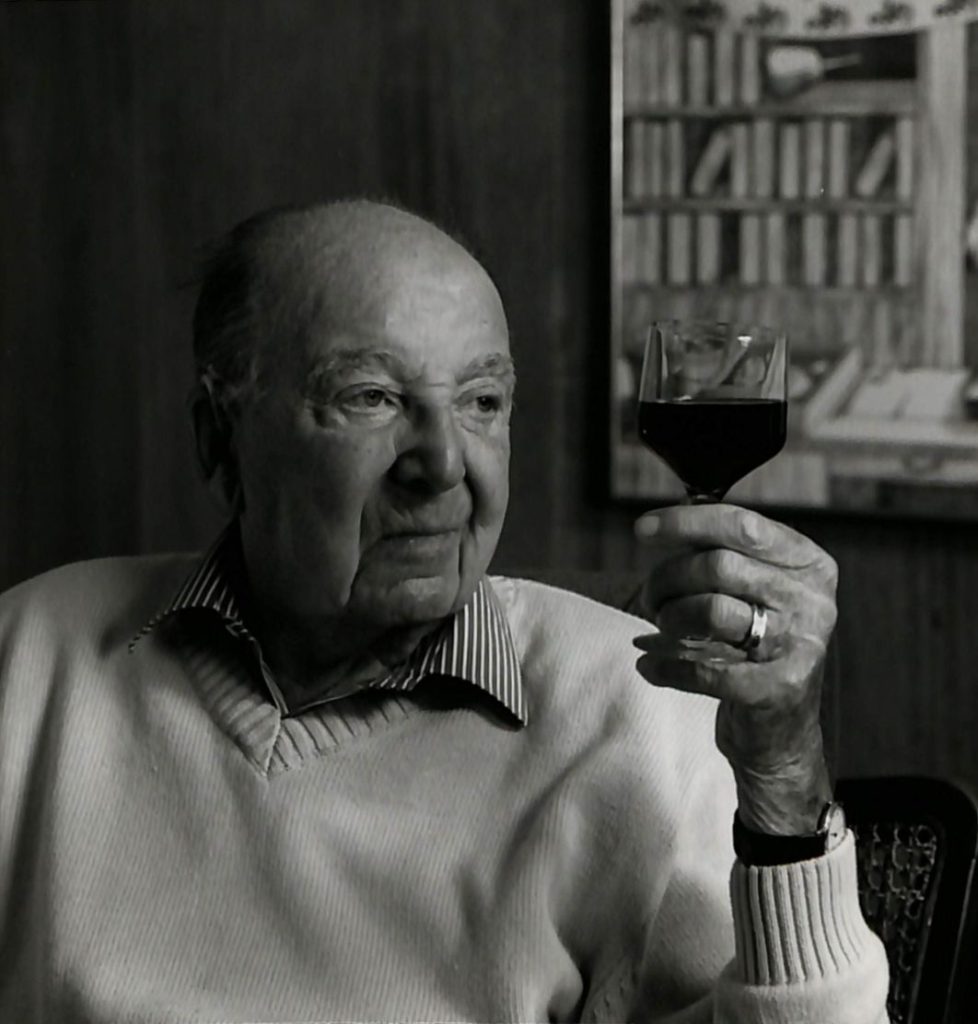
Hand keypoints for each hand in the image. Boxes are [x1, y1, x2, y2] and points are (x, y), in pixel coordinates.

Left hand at [631, 504, 836, 834]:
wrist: (781, 732)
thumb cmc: (755, 648)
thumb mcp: (754, 592)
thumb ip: (722, 555)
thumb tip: (669, 523)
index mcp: (808, 564)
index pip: (742, 526)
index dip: (686, 523)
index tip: (643, 529)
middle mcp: (812, 600)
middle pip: (716, 565)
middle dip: (667, 579)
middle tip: (651, 598)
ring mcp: (801, 645)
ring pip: (709, 610)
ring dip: (668, 619)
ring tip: (659, 630)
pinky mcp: (779, 689)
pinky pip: (704, 668)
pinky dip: (665, 667)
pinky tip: (649, 666)